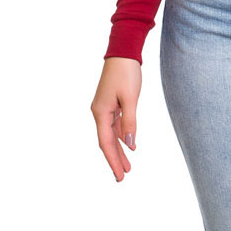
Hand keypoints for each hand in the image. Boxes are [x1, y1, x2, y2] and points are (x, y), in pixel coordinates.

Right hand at [91, 56, 141, 181]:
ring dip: (119, 149)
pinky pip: (115, 124)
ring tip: (127, 165)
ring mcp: (105, 107)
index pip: (106, 143)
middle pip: (107, 141)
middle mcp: (99, 112)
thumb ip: (130, 121)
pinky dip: (122, 134)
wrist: (123, 52)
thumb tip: (130, 143)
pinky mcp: (111, 102)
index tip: (120, 176)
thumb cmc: (126, 73)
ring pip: (112, 133)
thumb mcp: (131, 98)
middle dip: (115, 159)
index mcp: (100, 112)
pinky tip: (129, 143)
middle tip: (123, 177)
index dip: (113, 160)